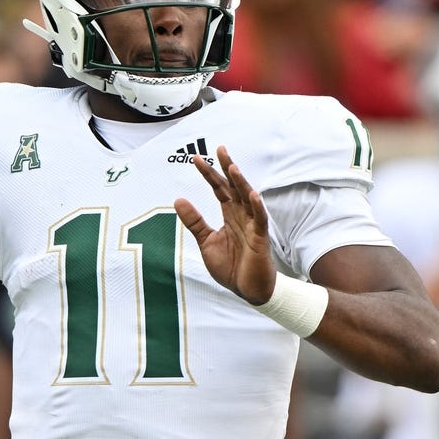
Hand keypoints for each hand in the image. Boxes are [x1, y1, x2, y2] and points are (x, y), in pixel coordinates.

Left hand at [174, 146, 275, 304]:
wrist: (247, 290)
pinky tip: (252, 194)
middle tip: (220, 148)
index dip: (208, 174)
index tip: (195, 159)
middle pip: (234, 187)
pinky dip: (256, 207)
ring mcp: (252, 225)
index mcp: (229, 215)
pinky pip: (259, 219)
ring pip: (247, 198)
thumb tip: (178, 199)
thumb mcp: (206, 242)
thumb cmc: (230, 267)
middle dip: (227, 168)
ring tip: (232, 167)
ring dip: (241, 182)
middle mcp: (241, 216)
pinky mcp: (260, 238)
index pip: (218, 189)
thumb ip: (194, 221)